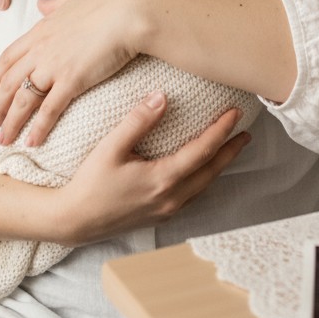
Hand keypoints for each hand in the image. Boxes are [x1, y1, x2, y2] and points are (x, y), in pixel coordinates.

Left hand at [0, 0, 140, 146]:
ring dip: (11, 122)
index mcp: (41, 30)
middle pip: (10, 82)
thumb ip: (55, 5)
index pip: (9, 56)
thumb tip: (41, 4)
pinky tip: (32, 142)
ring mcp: (54, 66)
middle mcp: (41, 49)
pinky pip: (50, 109)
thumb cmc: (107, 3)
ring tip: (3, 140)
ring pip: (23, 99)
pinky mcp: (71, 80)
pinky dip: (39, 127)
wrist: (126, 13)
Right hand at [58, 90, 250, 245]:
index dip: (221, 130)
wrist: (73, 221)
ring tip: (230, 149)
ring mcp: (166, 210)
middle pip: (211, 171)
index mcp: (162, 179)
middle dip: (230, 151)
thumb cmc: (89, 183)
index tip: (235, 113)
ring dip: (219, 165)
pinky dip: (204, 178)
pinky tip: (202, 171)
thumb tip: (162, 97)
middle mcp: (170, 198)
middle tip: (245, 132)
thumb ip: (138, 121)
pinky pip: (192, 195)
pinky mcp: (159, 216)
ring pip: (203, 186)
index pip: (202, 150)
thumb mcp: (110, 147)